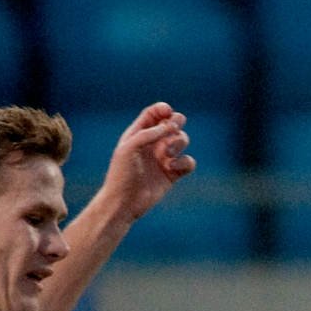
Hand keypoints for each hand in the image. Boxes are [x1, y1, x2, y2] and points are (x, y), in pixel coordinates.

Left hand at [103, 103, 195, 220]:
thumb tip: (170, 126)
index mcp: (138, 133)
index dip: (163, 109)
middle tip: (172, 128)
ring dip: (178, 142)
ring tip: (166, 153)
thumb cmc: (122, 173)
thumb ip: (148, 133)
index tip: (167, 111)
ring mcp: (164, 158)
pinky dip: (184, 162)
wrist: (124, 201)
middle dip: (176, 122)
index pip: (154, 114)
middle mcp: (153, 143)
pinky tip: (171, 167)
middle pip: (172, 123)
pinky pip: (188, 162)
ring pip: (182, 140)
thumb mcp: (129, 147)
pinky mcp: (173, 173)